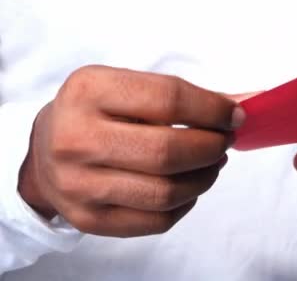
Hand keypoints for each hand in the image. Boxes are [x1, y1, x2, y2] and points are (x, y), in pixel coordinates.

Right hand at [18, 66, 243, 236]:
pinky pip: (156, 220)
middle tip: (225, 141)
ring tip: (212, 163)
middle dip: (212, 147)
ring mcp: (79, 184)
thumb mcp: (127, 87)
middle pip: (168, 152)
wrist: (46, 149)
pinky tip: (189, 186)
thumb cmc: (98, 112)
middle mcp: (77, 138)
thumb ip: (181, 96)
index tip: (234, 115)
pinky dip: (186, 203)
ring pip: (166, 192)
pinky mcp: (88, 218)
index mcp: (89, 91)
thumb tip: (239, 108)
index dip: (213, 109)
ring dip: (205, 177)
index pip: (169, 100)